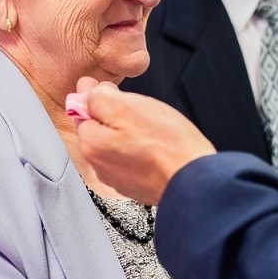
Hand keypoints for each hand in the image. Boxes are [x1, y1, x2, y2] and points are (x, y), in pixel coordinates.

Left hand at [73, 78, 214, 204]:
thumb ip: (99, 98)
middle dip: (116, 117)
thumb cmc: (167, 146)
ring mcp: (117, 178)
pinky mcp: (135, 186)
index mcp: (92, 144)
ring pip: (117, 144)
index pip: (82, 110)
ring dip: (130, 134)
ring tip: (153, 131)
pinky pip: (131, 160)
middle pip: (100, 128)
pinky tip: (158, 148)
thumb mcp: (128, 107)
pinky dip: (141, 151)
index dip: (101, 96)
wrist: (195, 181)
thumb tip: (86, 92)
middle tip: (142, 112)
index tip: (117, 93)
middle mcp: (99, 165)